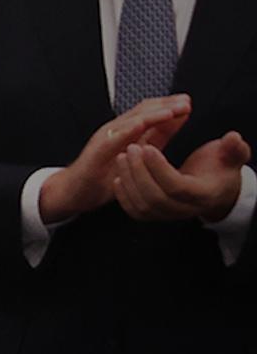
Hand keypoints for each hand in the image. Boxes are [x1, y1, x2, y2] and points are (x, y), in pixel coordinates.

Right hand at [38, 95, 191, 222]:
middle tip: (185, 101)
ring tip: (172, 110)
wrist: (75, 191)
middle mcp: (116, 131)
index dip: (169, 106)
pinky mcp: (98, 150)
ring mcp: (106, 138)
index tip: (187, 102)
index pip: (149, 112)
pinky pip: (114, 137)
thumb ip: (155, 138)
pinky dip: (129, 128)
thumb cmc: (104, 175)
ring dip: (153, 113)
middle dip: (165, 104)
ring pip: (131, 120)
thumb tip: (176, 123)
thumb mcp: (137, 154)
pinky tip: (143, 124)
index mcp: (127, 132)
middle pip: (143, 110)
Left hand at [114, 131, 251, 223]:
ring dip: (128, 180)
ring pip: (142, 206)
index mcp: (203, 194)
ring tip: (122, 156)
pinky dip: (124, 196)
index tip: (147, 146)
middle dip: (139, 172)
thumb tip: (233, 138)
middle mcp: (185, 209)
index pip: (176, 186)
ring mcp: (168, 215)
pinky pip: (135, 212)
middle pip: (155, 197)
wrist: (216, 189)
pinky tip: (119, 176)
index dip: (159, 168)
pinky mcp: (155, 215)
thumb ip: (234, 148)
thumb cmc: (220, 168)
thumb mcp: (231, 156)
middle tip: (130, 148)